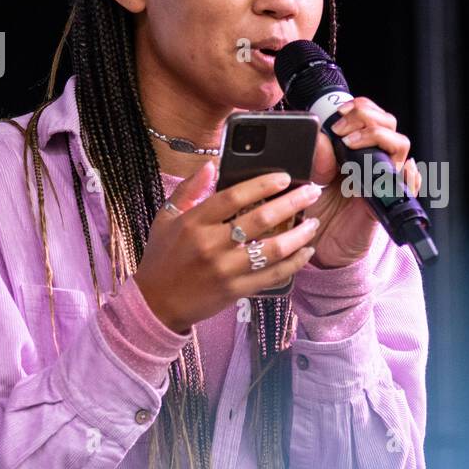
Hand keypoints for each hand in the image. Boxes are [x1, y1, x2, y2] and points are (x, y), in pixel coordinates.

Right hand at [133, 163, 323, 332]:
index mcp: (193, 223)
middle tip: (312, 192)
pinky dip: (293, 264)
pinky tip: (306, 252)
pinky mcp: (235, 291)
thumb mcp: (166, 218)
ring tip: (313, 223)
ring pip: (271, 249)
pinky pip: (272, 276)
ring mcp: (225, 270)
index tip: (284, 177)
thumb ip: (188, 189)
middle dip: (291, 203)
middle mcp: (210, 245)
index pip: (232, 196)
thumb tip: (211, 165)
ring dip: (298, 235)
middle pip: (259, 219)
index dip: (262, 184)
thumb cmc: (162, 257)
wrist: (155, 304)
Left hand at [300, 97, 422, 268]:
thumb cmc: (317, 209)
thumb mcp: (310, 177)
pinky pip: (409, 187)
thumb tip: (322, 136)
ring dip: (380, 138)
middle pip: (389, 125)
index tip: (339, 113)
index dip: (361, 107)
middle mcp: (373, 161)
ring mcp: (383, 180)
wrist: (319, 243)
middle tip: (342, 131)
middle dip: (367, 119)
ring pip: (401, 146)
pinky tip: (402, 169)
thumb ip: (315, 156)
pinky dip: (410, 175)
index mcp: (357, 150)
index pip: (372, 116)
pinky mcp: (386, 203)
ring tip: (354, 144)